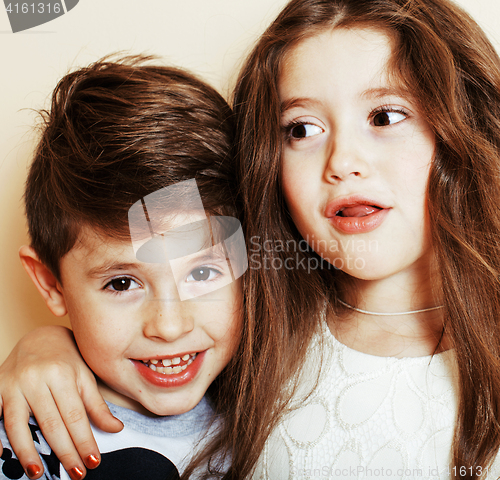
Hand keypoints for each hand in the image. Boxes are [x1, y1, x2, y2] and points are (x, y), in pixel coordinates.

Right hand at [0, 325, 122, 478]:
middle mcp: (36, 378)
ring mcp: (13, 384)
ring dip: (27, 451)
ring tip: (37, 472)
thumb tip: (116, 429)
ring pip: (18, 424)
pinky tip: (2, 454)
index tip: (93, 461)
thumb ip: (97, 405)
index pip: (75, 415)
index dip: (84, 440)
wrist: (40, 337)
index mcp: (62, 374)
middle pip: (51, 422)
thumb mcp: (85, 377)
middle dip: (64, 451)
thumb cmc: (67, 359)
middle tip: (76, 473)